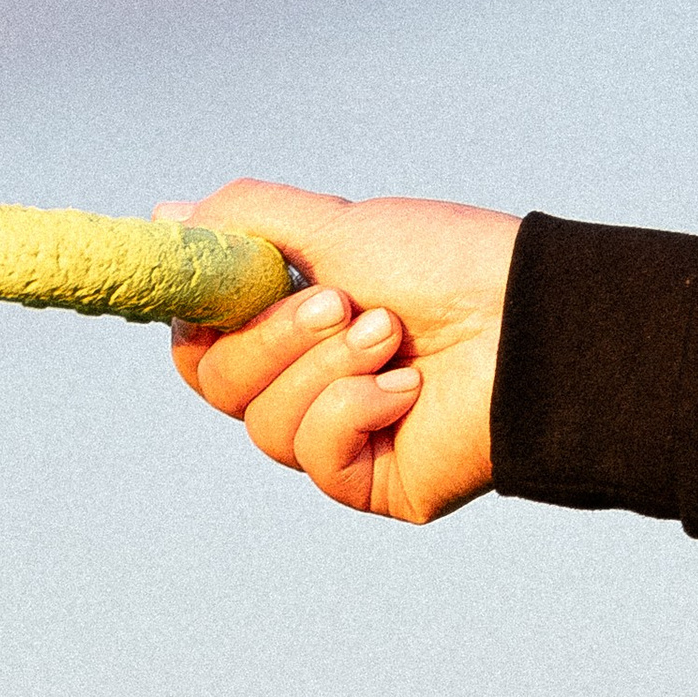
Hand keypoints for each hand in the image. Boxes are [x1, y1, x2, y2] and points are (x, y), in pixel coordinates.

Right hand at [161, 179, 519, 522]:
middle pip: (220, 386)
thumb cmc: (448, 267)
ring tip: (393, 338)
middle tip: (344, 302)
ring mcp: (336, 438)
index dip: (204, 318)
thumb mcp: (335, 225)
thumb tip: (166, 215)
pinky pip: (315, 457)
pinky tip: (410, 390)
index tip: (237, 281)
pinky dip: (355, 411)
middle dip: (277, 338)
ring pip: (266, 425)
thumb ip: (246, 222)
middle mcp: (306, 384)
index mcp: (292, 326)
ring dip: (328, 370)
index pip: (202, 343)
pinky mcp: (368, 482)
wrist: (531, 321)